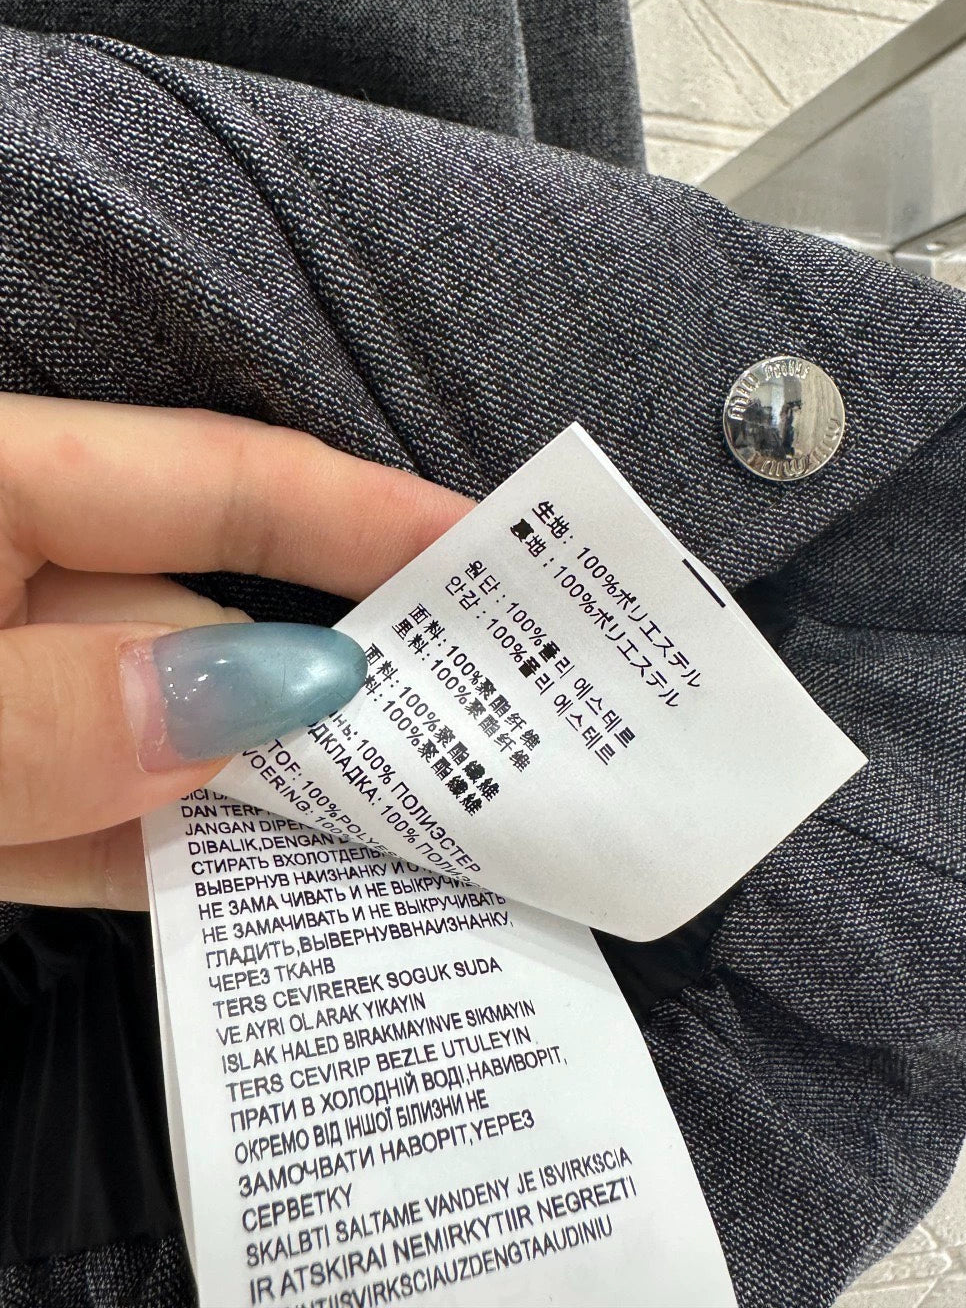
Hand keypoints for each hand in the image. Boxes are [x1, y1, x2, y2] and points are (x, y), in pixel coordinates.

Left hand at [0, 395, 470, 910]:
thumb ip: (55, 709)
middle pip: (206, 621)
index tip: (496, 555)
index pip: (218, 481)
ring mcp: (2, 703)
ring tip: (420, 841)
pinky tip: (277, 902)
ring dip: (272, 797)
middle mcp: (8, 585)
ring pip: (161, 740)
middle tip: (488, 734)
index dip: (366, 512)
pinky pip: (95, 830)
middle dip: (337, 683)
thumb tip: (257, 700)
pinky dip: (176, 864)